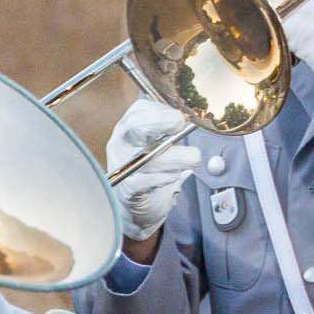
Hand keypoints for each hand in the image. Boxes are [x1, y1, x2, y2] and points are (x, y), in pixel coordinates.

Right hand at [108, 97, 197, 241]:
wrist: (136, 203)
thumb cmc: (151, 167)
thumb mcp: (158, 143)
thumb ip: (171, 130)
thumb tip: (193, 118)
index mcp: (128, 128)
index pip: (139, 110)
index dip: (161, 110)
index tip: (181, 116)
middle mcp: (121, 143)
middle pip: (134, 126)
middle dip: (159, 121)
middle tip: (180, 123)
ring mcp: (122, 167)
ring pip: (146, 158)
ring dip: (174, 157)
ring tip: (193, 158)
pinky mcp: (127, 190)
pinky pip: (142, 183)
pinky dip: (160, 179)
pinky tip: (174, 176)